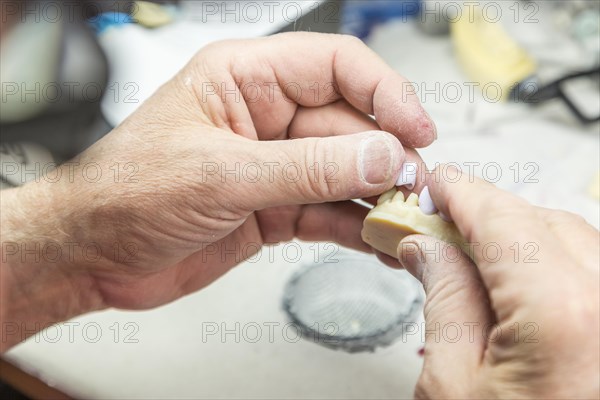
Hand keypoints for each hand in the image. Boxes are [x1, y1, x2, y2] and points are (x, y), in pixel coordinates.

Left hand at [0, 32, 434, 349]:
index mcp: (246, 79)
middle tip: (413, 189)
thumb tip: (380, 156)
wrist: (93, 255)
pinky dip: (355, 227)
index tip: (416, 130)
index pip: (336, 66)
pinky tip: (378, 239)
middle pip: (350, 125)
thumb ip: (306, 168)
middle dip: (385, 157)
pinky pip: (328, 211)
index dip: (385, 93)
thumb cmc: (127, 193)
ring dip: (377, 195)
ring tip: (405, 220)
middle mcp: (266, 117)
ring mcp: (274, 166)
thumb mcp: (221, 173)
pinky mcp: (275, 209)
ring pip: (344, 172)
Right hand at [397, 166, 598, 398]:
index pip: (505, 220)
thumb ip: (445, 301)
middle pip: (547, 224)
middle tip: (443, 227)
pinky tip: (517, 288)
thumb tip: (430, 249)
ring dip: (524, 242)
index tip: (439, 185)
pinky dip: (553, 269)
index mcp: (566, 317)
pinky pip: (592, 278)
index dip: (463, 194)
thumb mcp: (451, 384)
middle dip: (492, 217)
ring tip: (475, 262)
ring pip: (577, 246)